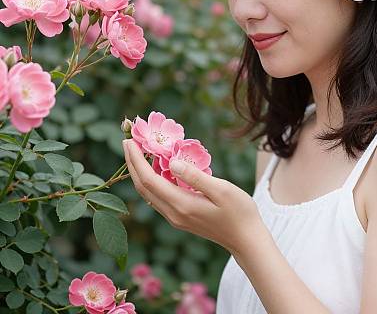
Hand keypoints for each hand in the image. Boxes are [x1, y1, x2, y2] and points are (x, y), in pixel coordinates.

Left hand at [122, 138, 263, 254]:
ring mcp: (175, 217)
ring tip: (138, 151)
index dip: (136, 160)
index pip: (149, 180)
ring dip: (139, 172)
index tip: (129, 140)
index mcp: (181, 204)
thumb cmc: (239, 212)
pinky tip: (156, 168)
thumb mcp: (222, 190)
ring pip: (148, 193)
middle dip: (132, 164)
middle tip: (127, 140)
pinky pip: (158, 197)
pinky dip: (151, 180)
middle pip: (142, 187)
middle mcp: (173, 213)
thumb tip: (172, 162)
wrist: (245, 239)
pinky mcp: (180, 218)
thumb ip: (196, 177)